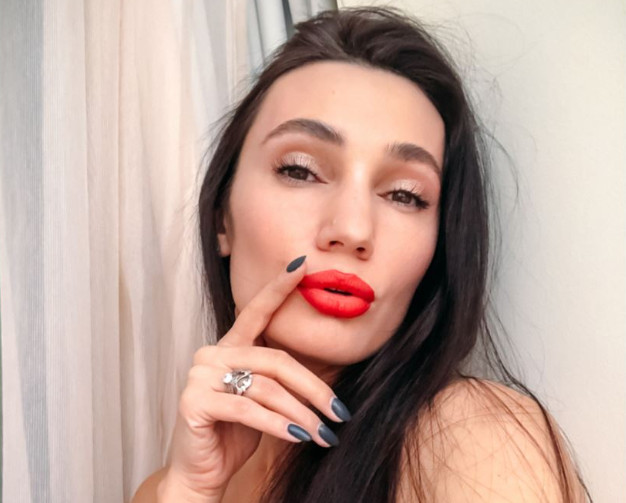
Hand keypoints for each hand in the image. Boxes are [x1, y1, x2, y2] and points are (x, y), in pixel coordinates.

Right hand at [159, 256, 349, 500]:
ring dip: (302, 413)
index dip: (278, 287)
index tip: (301, 265)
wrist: (202, 471)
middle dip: (314, 388)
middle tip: (339, 412)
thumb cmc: (236, 433)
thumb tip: (324, 380)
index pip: (256, 311)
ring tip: (324, 435)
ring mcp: (200, 375)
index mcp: (229, 346)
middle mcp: (211, 353)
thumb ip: (279, 378)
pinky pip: (248, 409)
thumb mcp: (264, 399)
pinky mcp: (194, 401)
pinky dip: (279, 425)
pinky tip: (298, 437)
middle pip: (275, 360)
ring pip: (266, 387)